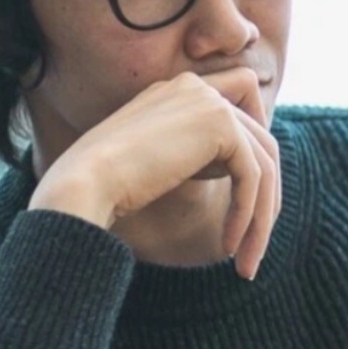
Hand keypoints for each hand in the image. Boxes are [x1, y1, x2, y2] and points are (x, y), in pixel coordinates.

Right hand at [28, 68, 280, 278]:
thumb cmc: (108, 188)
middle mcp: (195, 87)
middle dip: (265, 195)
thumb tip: (247, 176)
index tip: (245, 202)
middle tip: (252, 245)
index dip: (250, 157)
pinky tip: (229, 246)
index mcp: (177, 92)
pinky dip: (248, 214)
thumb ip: (199, 156)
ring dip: (261, 215)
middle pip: (260, 140)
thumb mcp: (163, 165)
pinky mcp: (219, 123)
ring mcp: (208, 100)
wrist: (82, 185)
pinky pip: (253, 174)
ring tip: (247, 261)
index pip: (239, 115)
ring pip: (263, 161)